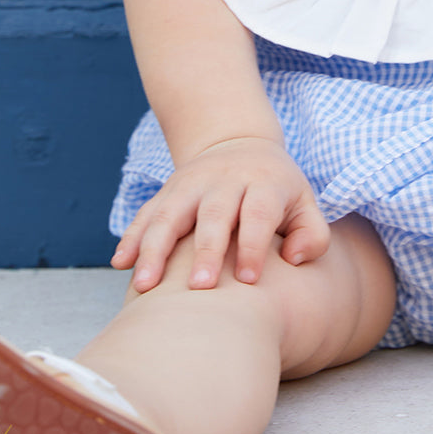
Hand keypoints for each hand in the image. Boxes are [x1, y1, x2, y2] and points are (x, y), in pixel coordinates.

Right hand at [110, 136, 330, 292]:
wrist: (240, 145)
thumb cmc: (277, 191)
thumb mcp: (305, 203)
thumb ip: (311, 234)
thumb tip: (293, 260)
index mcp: (263, 183)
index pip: (258, 213)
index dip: (254, 245)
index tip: (248, 280)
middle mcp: (225, 180)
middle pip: (214, 213)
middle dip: (206, 250)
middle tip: (200, 287)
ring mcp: (191, 184)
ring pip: (170, 213)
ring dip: (156, 248)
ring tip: (146, 286)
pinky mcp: (168, 190)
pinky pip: (147, 212)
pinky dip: (132, 236)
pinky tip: (121, 263)